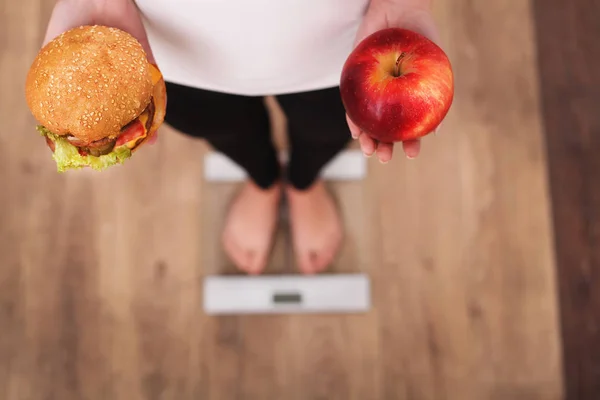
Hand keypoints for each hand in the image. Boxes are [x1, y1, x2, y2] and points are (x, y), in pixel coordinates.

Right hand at [42, 0, 161, 143]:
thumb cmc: (73, 12)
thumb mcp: (56, 44)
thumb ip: (51, 72)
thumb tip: (45, 111)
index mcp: (85, 81)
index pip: (88, 112)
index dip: (91, 133)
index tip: (92, 151)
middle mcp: (108, 82)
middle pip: (118, 114)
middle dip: (122, 135)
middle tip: (125, 152)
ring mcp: (129, 74)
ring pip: (139, 106)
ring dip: (144, 125)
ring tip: (147, 142)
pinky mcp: (147, 63)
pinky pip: (155, 86)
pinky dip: (158, 103)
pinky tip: (159, 118)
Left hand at [347, 1, 441, 161]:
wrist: (398, 9)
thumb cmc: (420, 34)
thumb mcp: (434, 62)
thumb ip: (436, 92)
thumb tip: (437, 130)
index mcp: (410, 98)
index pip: (410, 127)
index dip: (411, 143)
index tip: (413, 154)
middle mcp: (390, 98)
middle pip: (385, 130)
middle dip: (385, 147)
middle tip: (386, 158)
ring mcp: (371, 92)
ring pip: (368, 123)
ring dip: (368, 140)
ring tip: (370, 151)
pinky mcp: (355, 82)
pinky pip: (352, 105)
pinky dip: (353, 119)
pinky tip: (355, 131)